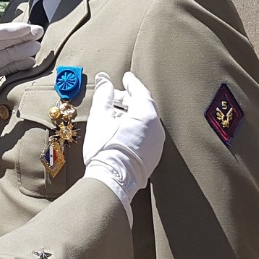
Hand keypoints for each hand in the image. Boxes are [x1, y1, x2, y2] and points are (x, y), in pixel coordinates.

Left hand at [0, 23, 41, 132]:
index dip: (12, 31)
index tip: (28, 29)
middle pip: (4, 41)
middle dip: (22, 37)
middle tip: (40, 32)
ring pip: (7, 54)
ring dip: (22, 51)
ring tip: (38, 48)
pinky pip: (5, 68)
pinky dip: (18, 65)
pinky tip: (29, 63)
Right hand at [82, 72, 165, 225]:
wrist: (112, 181)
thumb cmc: (106, 149)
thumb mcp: (101, 117)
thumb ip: (104, 95)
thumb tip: (104, 78)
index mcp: (146, 115)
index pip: (140, 92)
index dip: (132, 83)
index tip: (126, 77)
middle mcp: (156, 128)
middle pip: (143, 106)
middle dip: (128, 99)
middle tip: (113, 96)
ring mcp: (157, 143)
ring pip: (145, 120)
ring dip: (131, 113)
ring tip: (114, 114)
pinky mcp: (153, 155)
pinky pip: (146, 134)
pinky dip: (136, 127)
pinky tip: (121, 129)